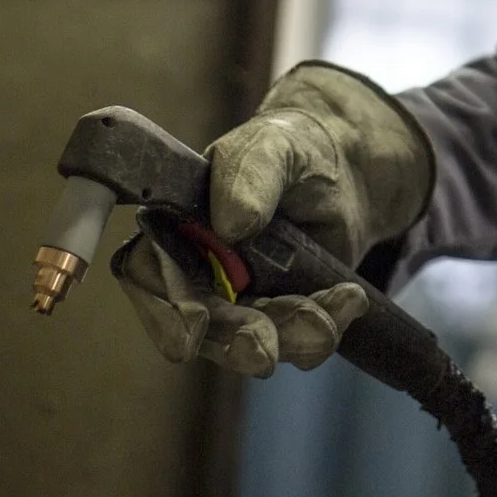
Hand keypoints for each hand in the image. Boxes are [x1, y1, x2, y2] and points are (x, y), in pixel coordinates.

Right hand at [113, 61, 433, 376]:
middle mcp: (197, 273)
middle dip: (235, 341)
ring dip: (290, 337)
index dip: (162, 310)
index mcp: (173, 227)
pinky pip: (299, 339)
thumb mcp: (272, 146)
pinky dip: (327, 324)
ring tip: (330, 312)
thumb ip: (249, 174)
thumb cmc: (291, 149)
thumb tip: (232, 223)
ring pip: (253, 343)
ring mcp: (241, 300)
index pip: (147, 275)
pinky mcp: (283, 314)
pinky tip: (350, 298)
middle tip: (265, 351)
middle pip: (202, 327)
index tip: (192, 331)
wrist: (344, 170)